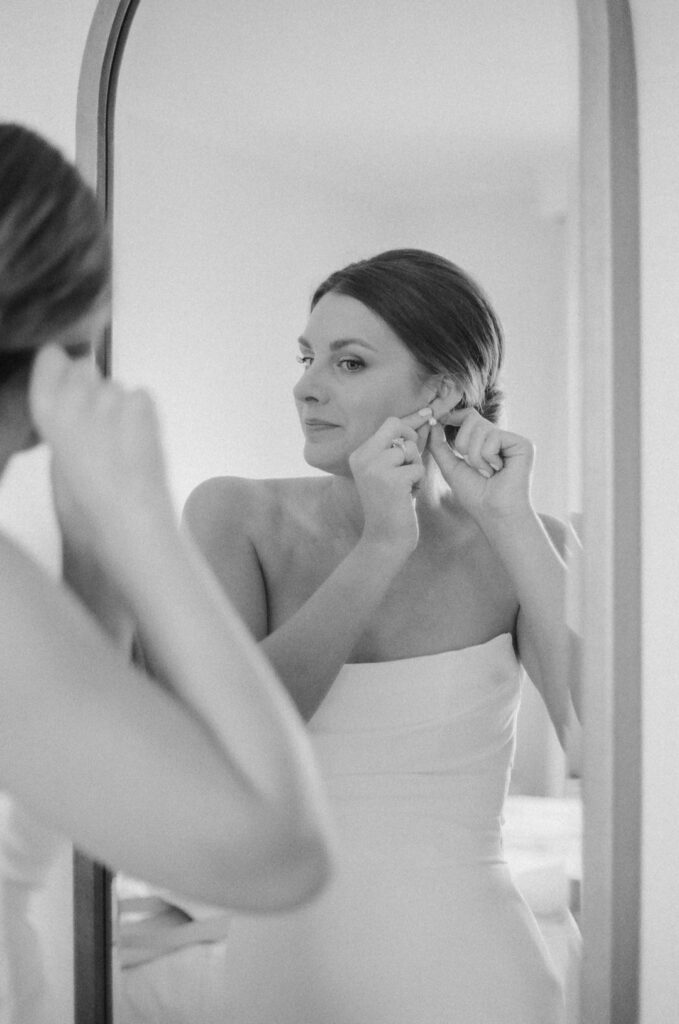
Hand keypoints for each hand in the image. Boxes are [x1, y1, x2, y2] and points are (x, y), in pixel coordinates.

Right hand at [29, 345, 175, 565]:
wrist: (130, 521)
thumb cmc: (85, 508)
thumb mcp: (57, 466)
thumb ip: (62, 430)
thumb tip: (73, 413)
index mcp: (47, 410)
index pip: (51, 359)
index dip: (61, 372)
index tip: (66, 391)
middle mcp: (77, 395)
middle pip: (86, 369)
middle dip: (90, 391)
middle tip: (100, 430)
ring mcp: (113, 396)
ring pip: (115, 387)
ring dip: (117, 407)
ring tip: (122, 445)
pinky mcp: (145, 404)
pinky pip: (140, 396)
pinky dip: (141, 414)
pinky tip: (139, 442)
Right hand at [349, 413, 429, 556]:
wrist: (385, 540)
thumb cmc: (393, 506)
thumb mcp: (392, 473)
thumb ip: (401, 449)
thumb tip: (425, 421)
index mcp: (359, 454)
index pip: (388, 424)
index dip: (410, 419)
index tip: (429, 411)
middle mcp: (362, 457)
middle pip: (395, 426)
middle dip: (412, 441)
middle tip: (413, 463)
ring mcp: (374, 468)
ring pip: (409, 449)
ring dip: (415, 467)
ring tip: (407, 486)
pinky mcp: (390, 480)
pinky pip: (417, 468)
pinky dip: (418, 482)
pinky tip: (408, 496)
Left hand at [426, 407, 534, 522]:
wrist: (495, 514)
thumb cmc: (476, 496)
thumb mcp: (451, 468)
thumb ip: (439, 446)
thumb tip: (432, 422)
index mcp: (486, 442)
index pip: (468, 417)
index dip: (453, 416)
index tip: (437, 419)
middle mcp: (501, 438)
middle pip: (471, 418)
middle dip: (463, 444)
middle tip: (474, 467)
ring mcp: (512, 440)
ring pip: (480, 428)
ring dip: (475, 456)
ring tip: (487, 472)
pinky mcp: (523, 444)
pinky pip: (493, 437)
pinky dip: (488, 457)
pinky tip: (499, 471)